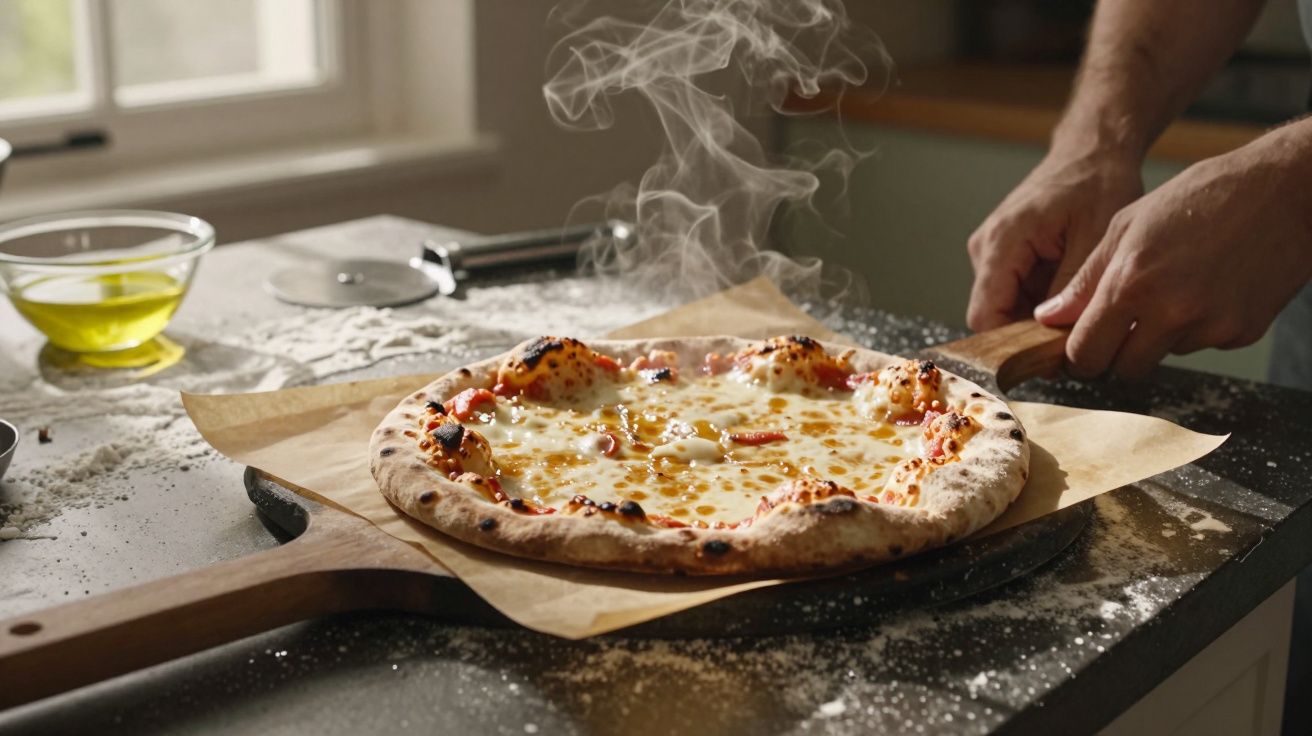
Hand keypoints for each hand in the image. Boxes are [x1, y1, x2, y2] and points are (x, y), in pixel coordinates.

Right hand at [967, 150, 1143, 330]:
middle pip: (994, 315)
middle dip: (1030, 332)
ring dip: (1039, 316)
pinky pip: (1015, 293)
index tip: (1050, 357)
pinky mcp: (1003, 254)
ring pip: (1006, 308)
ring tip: (1079, 304)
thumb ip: (1071, 291)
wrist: (1092, 150)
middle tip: (1076, 334)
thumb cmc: (1097, 182)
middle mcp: (985, 248)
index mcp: (1001, 242)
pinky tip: (1071, 289)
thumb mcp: (1095, 239)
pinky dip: (1042, 301)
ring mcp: (991, 251)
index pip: (985, 316)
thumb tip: (1060, 338)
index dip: (1011, 345)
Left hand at [1034, 138, 1311, 379]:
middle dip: (1114, 356)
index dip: (1078, 356)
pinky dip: (1196, 326)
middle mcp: (1170, 312)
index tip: (1079, 349)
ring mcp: (1210, 327)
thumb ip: (1085, 279)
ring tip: (1174, 288)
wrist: (1287, 192)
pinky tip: (1208, 287)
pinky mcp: (1241, 333)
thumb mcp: (1127, 225)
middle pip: (1122, 371)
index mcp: (1131, 284)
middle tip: (1118, 330)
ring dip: (1157, 337)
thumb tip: (1049, 317)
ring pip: (1162, 356)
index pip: (1086, 354)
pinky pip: (1201, 344)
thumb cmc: (1201, 196)